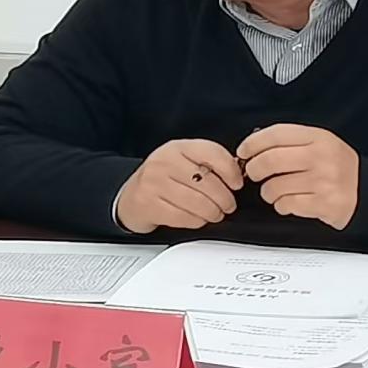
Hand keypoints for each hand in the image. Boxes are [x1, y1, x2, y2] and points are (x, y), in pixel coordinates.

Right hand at [116, 139, 243, 233]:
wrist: (129, 196)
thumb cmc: (163, 179)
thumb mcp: (183, 162)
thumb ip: (207, 164)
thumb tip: (236, 175)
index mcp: (178, 147)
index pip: (212, 153)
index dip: (230, 170)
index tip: (237, 183)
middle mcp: (165, 161)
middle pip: (208, 182)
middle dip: (225, 198)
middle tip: (229, 204)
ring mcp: (155, 182)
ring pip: (198, 202)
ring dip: (213, 212)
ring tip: (216, 213)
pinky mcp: (149, 204)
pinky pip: (183, 217)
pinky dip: (197, 221)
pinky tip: (199, 219)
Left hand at [237, 124, 358, 229]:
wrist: (367, 190)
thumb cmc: (337, 166)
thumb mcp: (320, 143)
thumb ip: (291, 142)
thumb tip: (253, 146)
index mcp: (318, 137)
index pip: (276, 134)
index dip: (253, 143)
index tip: (243, 151)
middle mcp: (321, 157)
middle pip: (269, 160)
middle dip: (253, 169)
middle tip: (253, 173)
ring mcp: (323, 181)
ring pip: (274, 186)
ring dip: (268, 191)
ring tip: (276, 190)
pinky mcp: (323, 204)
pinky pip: (286, 205)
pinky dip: (282, 205)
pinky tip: (289, 201)